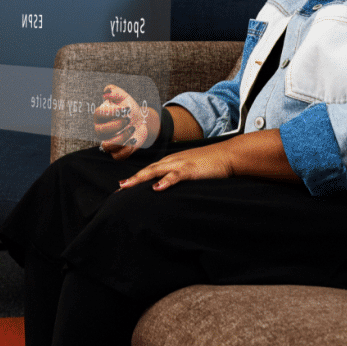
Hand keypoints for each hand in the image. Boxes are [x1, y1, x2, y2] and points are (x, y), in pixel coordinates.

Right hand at [93, 84, 154, 159]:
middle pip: (101, 131)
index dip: (112, 112)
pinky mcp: (117, 152)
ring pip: (107, 145)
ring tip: (132, 129)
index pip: (98, 114)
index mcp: (100, 117)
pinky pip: (117, 156)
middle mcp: (100, 131)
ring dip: (122, 137)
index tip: (126, 108)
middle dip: (117, 125)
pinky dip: (126, 149)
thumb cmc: (129, 108)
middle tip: (128, 119)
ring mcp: (108, 142)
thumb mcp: (124, 97)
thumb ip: (114, 91)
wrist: (140, 120)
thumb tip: (106, 92)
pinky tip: (134, 140)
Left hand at [119, 140, 236, 190]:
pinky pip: (175, 175)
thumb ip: (178, 176)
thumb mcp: (191, 169)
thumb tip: (168, 188)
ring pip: (156, 171)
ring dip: (140, 178)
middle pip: (147, 170)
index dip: (135, 179)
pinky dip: (165, 181)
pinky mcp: (191, 169)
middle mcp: (172, 160)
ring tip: (126, 186)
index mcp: (171, 161)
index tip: (122, 188)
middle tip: (117, 190)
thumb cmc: (211, 164)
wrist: (229, 155)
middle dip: (132, 180)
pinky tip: (156, 188)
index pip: (149, 171)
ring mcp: (181, 164)